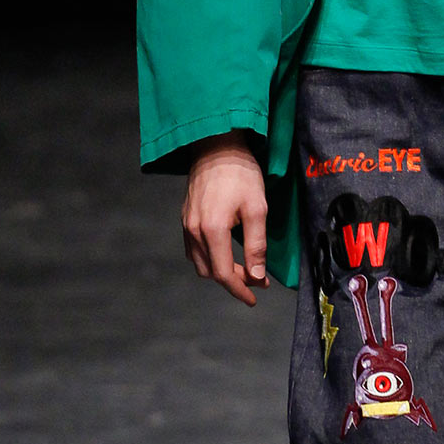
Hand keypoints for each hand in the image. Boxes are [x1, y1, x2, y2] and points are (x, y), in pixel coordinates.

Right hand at [182, 132, 269, 307]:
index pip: (222, 273)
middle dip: (233, 281)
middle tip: (257, 279)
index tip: (254, 298)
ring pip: (200, 263)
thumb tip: (256, 276)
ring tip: (243, 268)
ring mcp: (186, 224)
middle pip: (210, 272)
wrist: (217, 145)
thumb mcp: (257, 208)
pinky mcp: (185, 217)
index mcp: (211, 230)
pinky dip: (209, 258)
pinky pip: (194, 249)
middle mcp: (194, 230)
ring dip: (220, 271)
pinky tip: (225, 253)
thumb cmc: (241, 174)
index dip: (239, 290)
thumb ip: (256, 245)